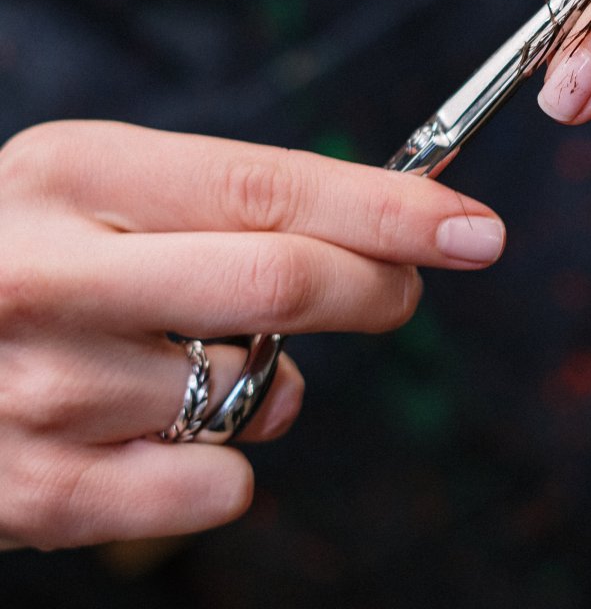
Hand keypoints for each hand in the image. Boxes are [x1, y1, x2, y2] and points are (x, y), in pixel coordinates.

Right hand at [0, 120, 504, 549]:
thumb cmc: (31, 252)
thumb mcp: (102, 189)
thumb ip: (230, 206)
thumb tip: (389, 238)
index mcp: (74, 171)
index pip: (268, 186)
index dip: (388, 208)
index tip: (474, 229)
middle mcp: (45, 272)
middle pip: (279, 282)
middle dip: (375, 288)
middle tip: (399, 291)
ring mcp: (30, 388)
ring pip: (249, 391)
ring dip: (272, 381)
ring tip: (201, 359)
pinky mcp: (26, 491)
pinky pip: (210, 491)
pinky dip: (228, 468)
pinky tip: (168, 431)